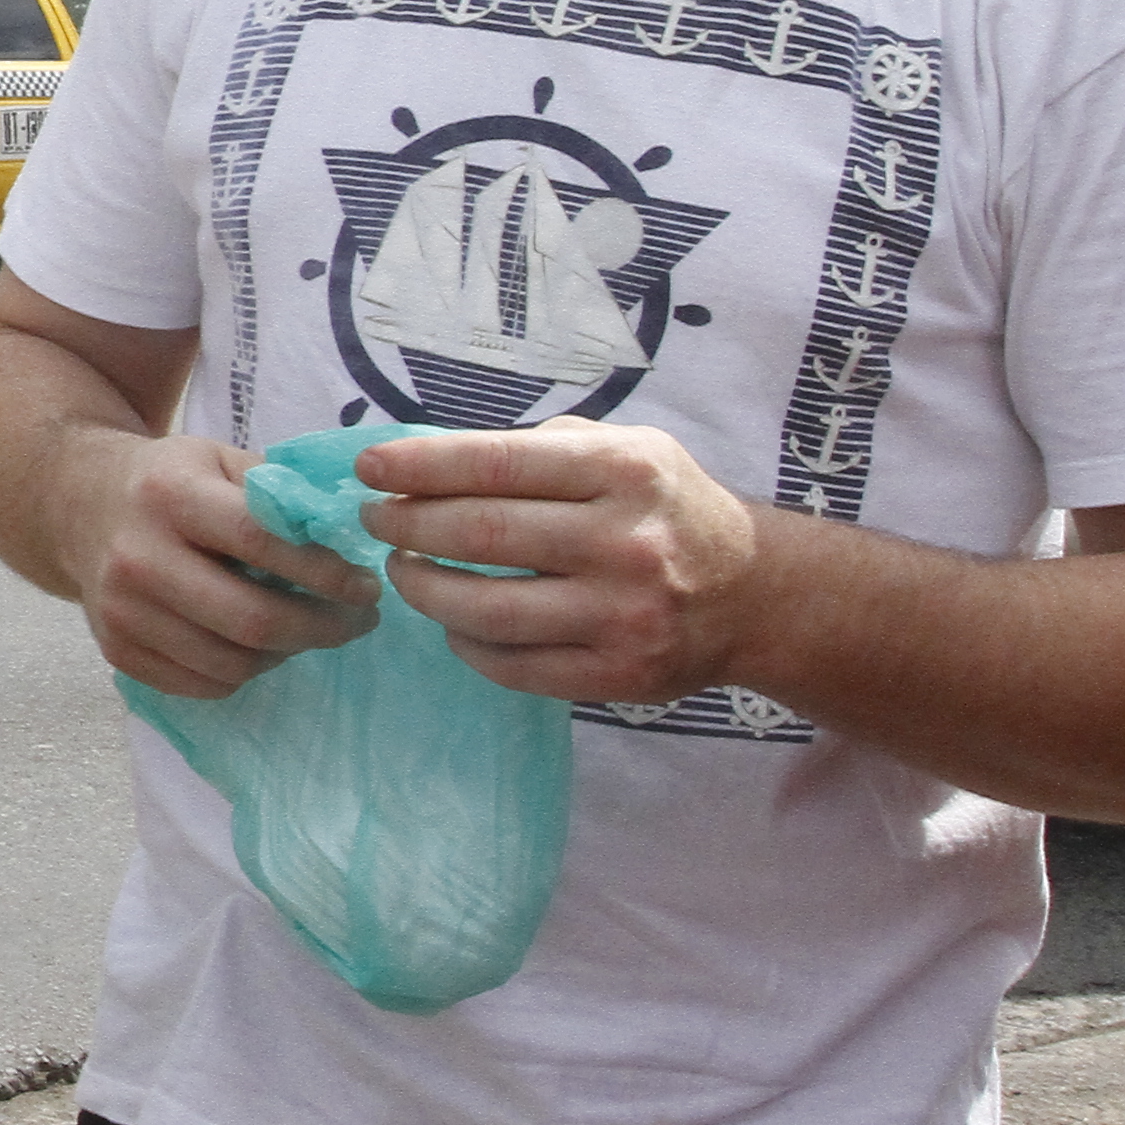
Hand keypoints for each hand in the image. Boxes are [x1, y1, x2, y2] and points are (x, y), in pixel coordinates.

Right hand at [65, 431, 378, 698]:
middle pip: (250, 619)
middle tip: (358, 620)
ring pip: (231, 663)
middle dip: (322, 627)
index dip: (323, 572)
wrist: (80, 507)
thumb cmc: (169, 480)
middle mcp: (138, 557)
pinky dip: (244, 672)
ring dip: (287, 653)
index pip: (259, 542)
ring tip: (309, 630)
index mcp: (170, 496)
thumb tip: (348, 538)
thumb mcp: (220, 460)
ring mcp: (122, 612)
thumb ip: (279, 494)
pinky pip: (202, 685)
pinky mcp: (117, 651)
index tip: (367, 585)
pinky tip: (260, 646)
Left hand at [354, 418, 764, 702]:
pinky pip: (513, 666)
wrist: (757, 594)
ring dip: (423, 590)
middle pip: (480, 535)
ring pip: (486, 610)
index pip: (495, 463)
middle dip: (406, 526)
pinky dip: (466, 644)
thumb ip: (541, 450)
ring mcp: (623, 616)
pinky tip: (452, 622)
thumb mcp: (627, 449)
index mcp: (623, 470)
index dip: (419, 466)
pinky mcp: (619, 675)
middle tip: (374, 520)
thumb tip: (432, 459)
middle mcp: (626, 542)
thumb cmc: (667, 508)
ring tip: (402, 570)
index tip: (368, 469)